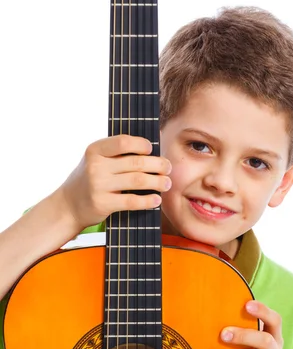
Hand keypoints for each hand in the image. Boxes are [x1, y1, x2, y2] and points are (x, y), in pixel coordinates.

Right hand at [57, 135, 171, 231]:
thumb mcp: (96, 160)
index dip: (142, 144)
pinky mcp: (103, 203)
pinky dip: (147, 201)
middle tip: (168, 168)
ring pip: (137, 180)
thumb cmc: (89, 179)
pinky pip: (132, 201)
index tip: (152, 149)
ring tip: (167, 183)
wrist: (68, 206)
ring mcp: (98, 185)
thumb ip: (116, 153)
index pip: (123, 141)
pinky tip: (156, 200)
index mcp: (95, 150)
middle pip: (136, 162)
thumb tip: (151, 149)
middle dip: (158, 165)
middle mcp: (95, 166)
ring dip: (157, 182)